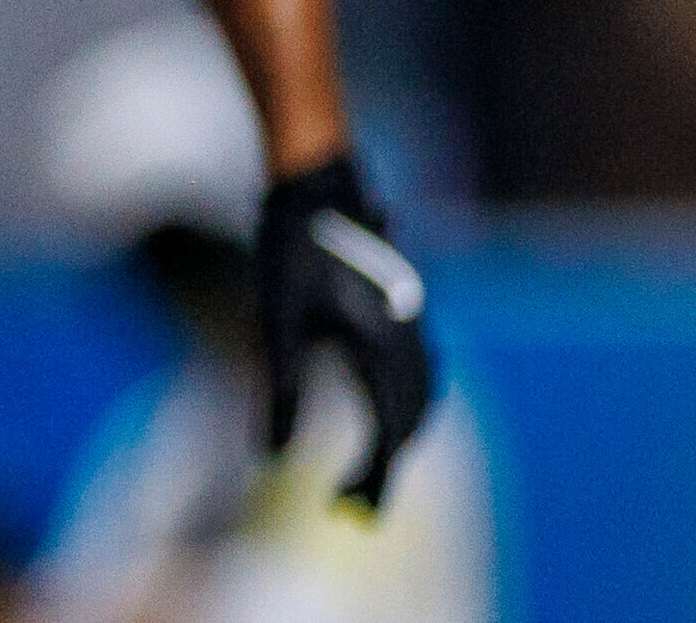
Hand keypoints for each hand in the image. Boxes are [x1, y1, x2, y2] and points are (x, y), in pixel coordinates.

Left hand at [258, 152, 432, 507]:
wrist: (318, 185)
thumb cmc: (292, 250)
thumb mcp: (277, 324)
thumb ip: (283, 392)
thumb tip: (272, 458)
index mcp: (383, 351)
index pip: (389, 436)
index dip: (372, 479)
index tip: (348, 511)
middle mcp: (410, 343)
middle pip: (412, 424)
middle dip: (386, 467)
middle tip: (352, 502)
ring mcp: (414, 325)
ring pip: (423, 399)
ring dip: (401, 438)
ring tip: (367, 470)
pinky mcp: (407, 311)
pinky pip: (422, 373)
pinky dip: (409, 406)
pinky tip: (386, 410)